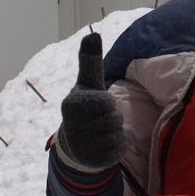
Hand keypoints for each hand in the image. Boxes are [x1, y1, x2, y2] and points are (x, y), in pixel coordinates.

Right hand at [55, 33, 129, 170]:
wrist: (76, 144)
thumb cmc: (86, 107)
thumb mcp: (88, 83)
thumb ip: (90, 60)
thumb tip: (93, 33)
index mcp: (72, 104)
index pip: (105, 101)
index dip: (108, 103)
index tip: (101, 104)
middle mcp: (73, 126)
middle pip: (114, 118)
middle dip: (114, 117)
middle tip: (102, 119)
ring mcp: (82, 146)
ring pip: (118, 134)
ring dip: (118, 131)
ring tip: (105, 130)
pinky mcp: (93, 161)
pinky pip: (121, 149)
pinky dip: (122, 144)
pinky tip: (111, 142)